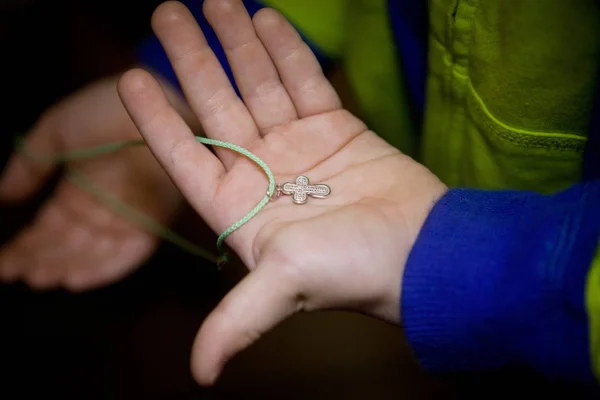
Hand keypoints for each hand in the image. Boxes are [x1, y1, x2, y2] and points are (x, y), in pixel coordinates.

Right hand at [0, 75, 186, 290]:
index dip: (25, 248)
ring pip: (93, 253)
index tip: (1, 265)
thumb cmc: (106, 110)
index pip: (48, 229)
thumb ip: (30, 165)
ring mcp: (127, 217)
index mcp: (77, 192)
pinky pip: (129, 252)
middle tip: (18, 275)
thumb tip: (3, 197)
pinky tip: (75, 279)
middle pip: (67, 246)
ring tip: (39, 278)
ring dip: (66, 267)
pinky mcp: (154, 221)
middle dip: (41, 262)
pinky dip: (104, 268)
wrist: (155, 99)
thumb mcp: (57, 131)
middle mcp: (101, 211)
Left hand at [118, 0, 446, 384]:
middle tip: (168, 11)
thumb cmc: (356, 272)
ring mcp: (299, 147)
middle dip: (193, 58)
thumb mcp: (287, 287)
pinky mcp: (336, 129)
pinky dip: (285, 51)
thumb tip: (199, 375)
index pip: (186, 155)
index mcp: (240, 210)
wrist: (423, 254)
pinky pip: (305, 82)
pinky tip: (266, 18)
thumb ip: (237, 319)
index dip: (158, 117)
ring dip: (237, 43)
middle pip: (218, 105)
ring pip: (259, 85)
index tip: (131, 75)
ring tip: (215, 2)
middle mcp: (263, 174)